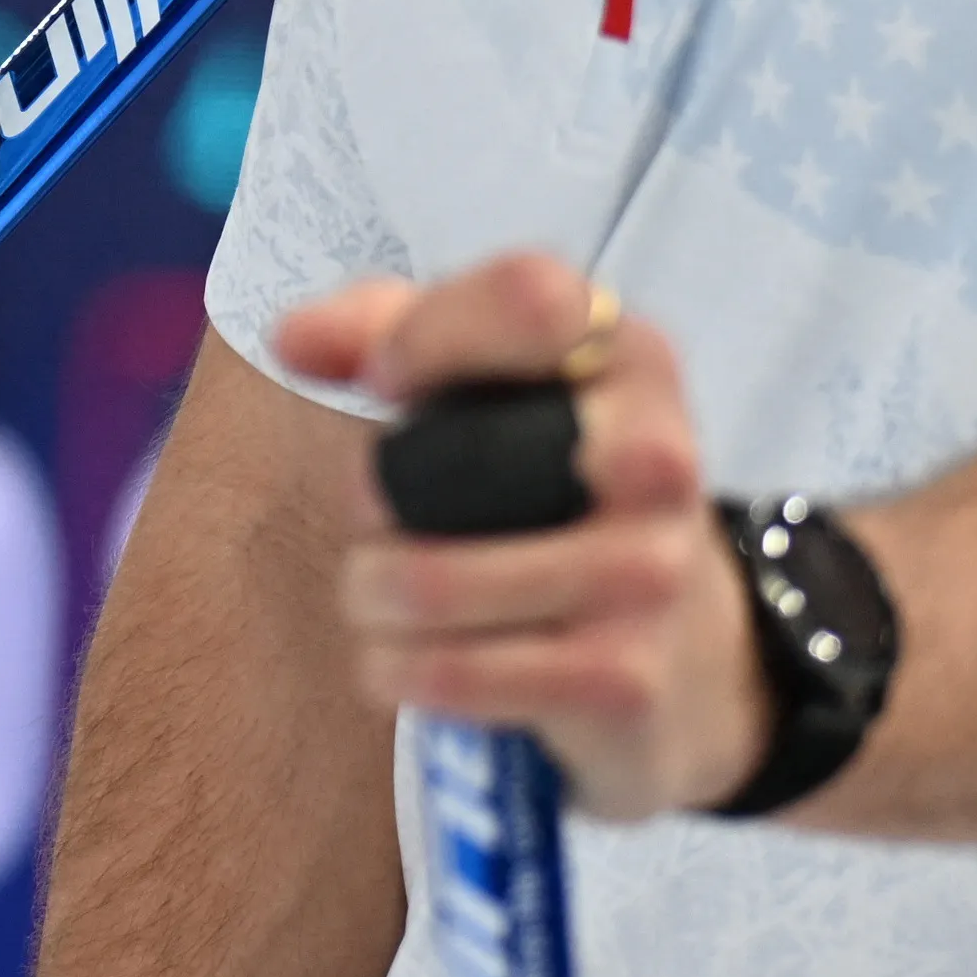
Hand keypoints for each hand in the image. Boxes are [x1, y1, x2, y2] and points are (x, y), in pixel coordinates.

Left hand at [273, 252, 768, 820]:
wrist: (682, 650)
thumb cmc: (547, 487)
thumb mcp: (487, 386)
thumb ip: (384, 330)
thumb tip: (294, 338)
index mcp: (629, 355)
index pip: (529, 297)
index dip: (429, 336)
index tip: (383, 383)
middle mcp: (658, 454)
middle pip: (454, 458)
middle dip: (372, 497)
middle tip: (374, 517)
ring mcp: (649, 572)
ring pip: (430, 583)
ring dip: (369, 596)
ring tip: (378, 595)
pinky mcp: (626, 679)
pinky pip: (453, 674)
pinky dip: (397, 669)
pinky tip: (404, 660)